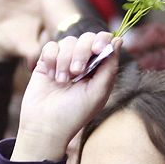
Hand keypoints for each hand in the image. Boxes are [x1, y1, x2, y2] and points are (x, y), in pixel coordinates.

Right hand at [10, 32, 118, 161]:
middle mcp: (82, 63)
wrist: (45, 125)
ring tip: (62, 81)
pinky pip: (50, 46)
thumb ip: (110, 67)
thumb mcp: (98, 92)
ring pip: (68, 41)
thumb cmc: (74, 114)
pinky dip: (51, 59)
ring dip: (65, 60)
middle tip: (77, 73)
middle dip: (82, 52)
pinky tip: (51, 76)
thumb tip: (119, 40)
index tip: (97, 50)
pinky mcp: (46, 63)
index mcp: (98, 70)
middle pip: (86, 38)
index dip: (102, 40)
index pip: (104, 43)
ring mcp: (64, 62)